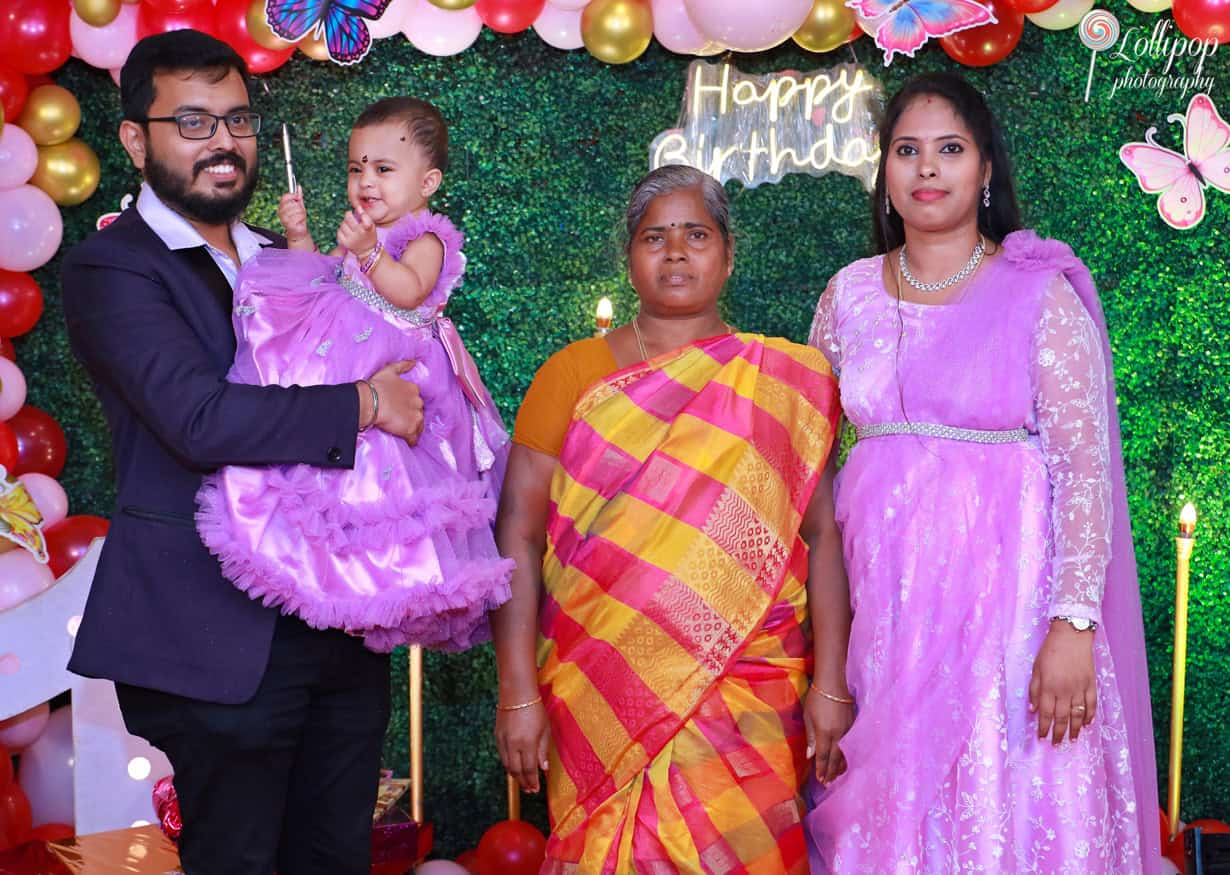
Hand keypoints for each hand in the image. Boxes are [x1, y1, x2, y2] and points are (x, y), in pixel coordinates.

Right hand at [278, 190, 309, 245]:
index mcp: (282, 207)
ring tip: (300, 218)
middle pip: (292, 203)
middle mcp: (281, 212)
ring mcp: (284, 218)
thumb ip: (298, 196)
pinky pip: (298, 217)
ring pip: (297, 210)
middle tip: (299, 212)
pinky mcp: (288, 224)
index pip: (285, 197)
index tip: (298, 197)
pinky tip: (299, 222)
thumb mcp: (299, 206)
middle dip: (299, 207)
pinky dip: (302, 219)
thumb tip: (298, 186)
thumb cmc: (298, 218)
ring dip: (302, 214)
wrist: (299, 231)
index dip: (292, 195)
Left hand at [337, 207, 377, 256]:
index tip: (359, 210)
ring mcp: (351, 238)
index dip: (360, 211)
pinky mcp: (345, 243)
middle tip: (350, 215)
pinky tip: (346, 232)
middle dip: (348, 215)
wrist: (367, 251)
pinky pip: (339, 231)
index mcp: (368, 228)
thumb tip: (357, 207)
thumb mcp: (372, 226)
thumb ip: (365, 216)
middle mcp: (359, 233)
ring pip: (342, 224)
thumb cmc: (369, 235)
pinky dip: (341, 230)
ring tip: (349, 226)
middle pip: (348, 217)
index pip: (363, 216)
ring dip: (345, 223)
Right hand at [367, 360, 423, 445]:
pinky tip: (407, 442)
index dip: (409, 404)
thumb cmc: (376, 386)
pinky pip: (414, 438)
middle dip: (412, 416)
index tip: (402, 408)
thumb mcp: (389, 370)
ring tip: (405, 431)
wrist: (370, 401)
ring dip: (413, 428)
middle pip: (418, 411)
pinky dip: (411, 440)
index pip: (416, 399)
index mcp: (413, 389)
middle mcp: (418, 402)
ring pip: (419, 425)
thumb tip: (414, 362)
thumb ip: (403, 365)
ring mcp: (415, 416)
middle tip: (402, 420)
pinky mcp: (410, 429)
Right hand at [495, 701, 549, 793]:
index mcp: (527, 743)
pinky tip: (514, 768)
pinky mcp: (497, 736)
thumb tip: (543, 768)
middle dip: (523, 783)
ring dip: (515, 776)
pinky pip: (502, 756)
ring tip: (523, 782)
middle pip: (516, 771)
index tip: (536, 789)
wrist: (517, 694)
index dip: (532, 782)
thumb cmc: (535, 709)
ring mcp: (503, 741)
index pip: (529, 770)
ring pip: (507, 765)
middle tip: (530, 790)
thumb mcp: (545, 729)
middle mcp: (513, 745)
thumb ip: (543, 750)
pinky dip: (508, 765)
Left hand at [804, 687, 852, 784]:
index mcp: (825, 732)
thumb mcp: (808, 717)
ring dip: (840, 767)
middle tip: (827, 783)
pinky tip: (845, 761)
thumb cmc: (817, 698)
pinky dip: (847, 756)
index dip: (822, 769)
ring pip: (845, 754)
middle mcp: (838, 734)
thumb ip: (810, 737)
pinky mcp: (853, 726)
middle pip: (836, 759)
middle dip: (831, 772)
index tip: (820, 780)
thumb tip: (810, 755)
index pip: (824, 756)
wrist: (834, 684)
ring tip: (836, 777)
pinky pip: (851, 746)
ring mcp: (848, 731)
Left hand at [1029, 620, 1096, 743]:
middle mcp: (1064, 691)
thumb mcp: (1035, 669)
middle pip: (1062, 717)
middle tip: (1056, 743)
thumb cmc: (1049, 651)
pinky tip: (1088, 724)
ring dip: (1075, 729)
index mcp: (1049, 687)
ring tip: (1073, 739)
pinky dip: (1090, 715)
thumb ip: (1034, 690)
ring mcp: (1080, 688)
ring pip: (1078, 714)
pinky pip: (1092, 704)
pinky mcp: (1091, 684)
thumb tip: (1033, 709)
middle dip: (1058, 733)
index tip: (1042, 738)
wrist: (1071, 636)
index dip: (1043, 727)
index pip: (1045, 713)